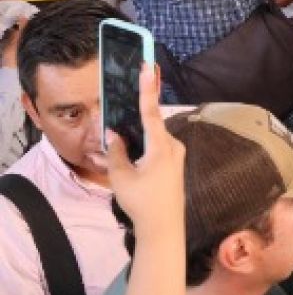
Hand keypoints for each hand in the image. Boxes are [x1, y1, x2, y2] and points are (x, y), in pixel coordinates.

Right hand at [100, 64, 185, 238]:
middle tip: (120, 120)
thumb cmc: (142, 202)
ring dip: (136, 140)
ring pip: (152, 139)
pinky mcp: (175, 164)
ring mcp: (177, 156)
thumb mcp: (121, 176)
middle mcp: (173, 147)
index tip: (148, 67)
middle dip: (133, 123)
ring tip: (119, 150)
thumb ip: (116, 151)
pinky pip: (156, 149)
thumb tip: (114, 133)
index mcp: (161, 147)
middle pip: (150, 125)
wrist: (164, 228)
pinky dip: (142, 150)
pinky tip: (129, 160)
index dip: (146, 88)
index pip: (150, 112)